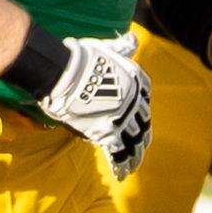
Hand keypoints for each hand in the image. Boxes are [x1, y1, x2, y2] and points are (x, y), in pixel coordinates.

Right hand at [20, 28, 154, 176]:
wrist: (66, 73)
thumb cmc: (82, 59)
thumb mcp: (106, 49)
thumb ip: (121, 48)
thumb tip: (132, 38)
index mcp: (136, 82)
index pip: (145, 98)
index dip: (142, 110)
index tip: (140, 119)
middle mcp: (135, 102)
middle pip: (142, 123)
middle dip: (142, 136)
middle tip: (141, 147)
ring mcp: (123, 119)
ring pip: (134, 141)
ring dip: (135, 155)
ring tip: (134, 166)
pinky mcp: (109, 133)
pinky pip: (119, 152)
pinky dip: (121, 165)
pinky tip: (122, 175)